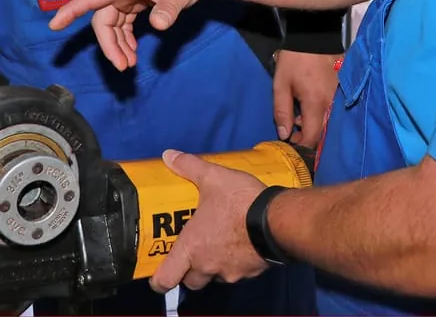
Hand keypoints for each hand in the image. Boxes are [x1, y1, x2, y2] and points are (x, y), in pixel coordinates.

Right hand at [48, 0, 212, 69]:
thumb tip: (158, 24)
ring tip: (129, 64)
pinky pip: (123, 22)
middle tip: (123, 67)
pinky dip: (124, 38)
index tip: (54, 25)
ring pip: (112, 23)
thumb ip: (168, 9)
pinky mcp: (138, 0)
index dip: (70, 11)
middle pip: (102, 20)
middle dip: (108, 45)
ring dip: (117, 44)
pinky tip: (132, 51)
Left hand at [150, 150, 270, 293]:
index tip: (158, 277)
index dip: (158, 281)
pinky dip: (236, 263)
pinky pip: (237, 272)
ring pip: (215, 277)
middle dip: (188, 271)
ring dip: (213, 266)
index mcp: (192, 248)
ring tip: (218, 244)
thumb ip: (189, 167)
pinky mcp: (251, 273)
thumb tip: (168, 155)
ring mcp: (231, 272)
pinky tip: (241, 243)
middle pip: (191, 281)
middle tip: (190, 253)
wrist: (277, 220)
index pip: (166, 279)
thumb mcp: (213, 177)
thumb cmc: (238, 201)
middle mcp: (208, 265)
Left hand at [273, 50, 340, 146]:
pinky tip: (313, 106)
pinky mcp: (345, 91)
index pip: (313, 137)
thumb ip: (282, 112)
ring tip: (301, 114)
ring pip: (331, 123)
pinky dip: (324, 114)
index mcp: (316, 104)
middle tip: (295, 126)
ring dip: (317, 124)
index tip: (291, 138)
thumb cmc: (294, 62)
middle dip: (309, 136)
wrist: (314, 38)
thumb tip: (285, 135)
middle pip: (324, 133)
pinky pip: (336, 111)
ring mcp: (341, 98)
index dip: (301, 143)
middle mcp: (333, 105)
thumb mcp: (280, 85)